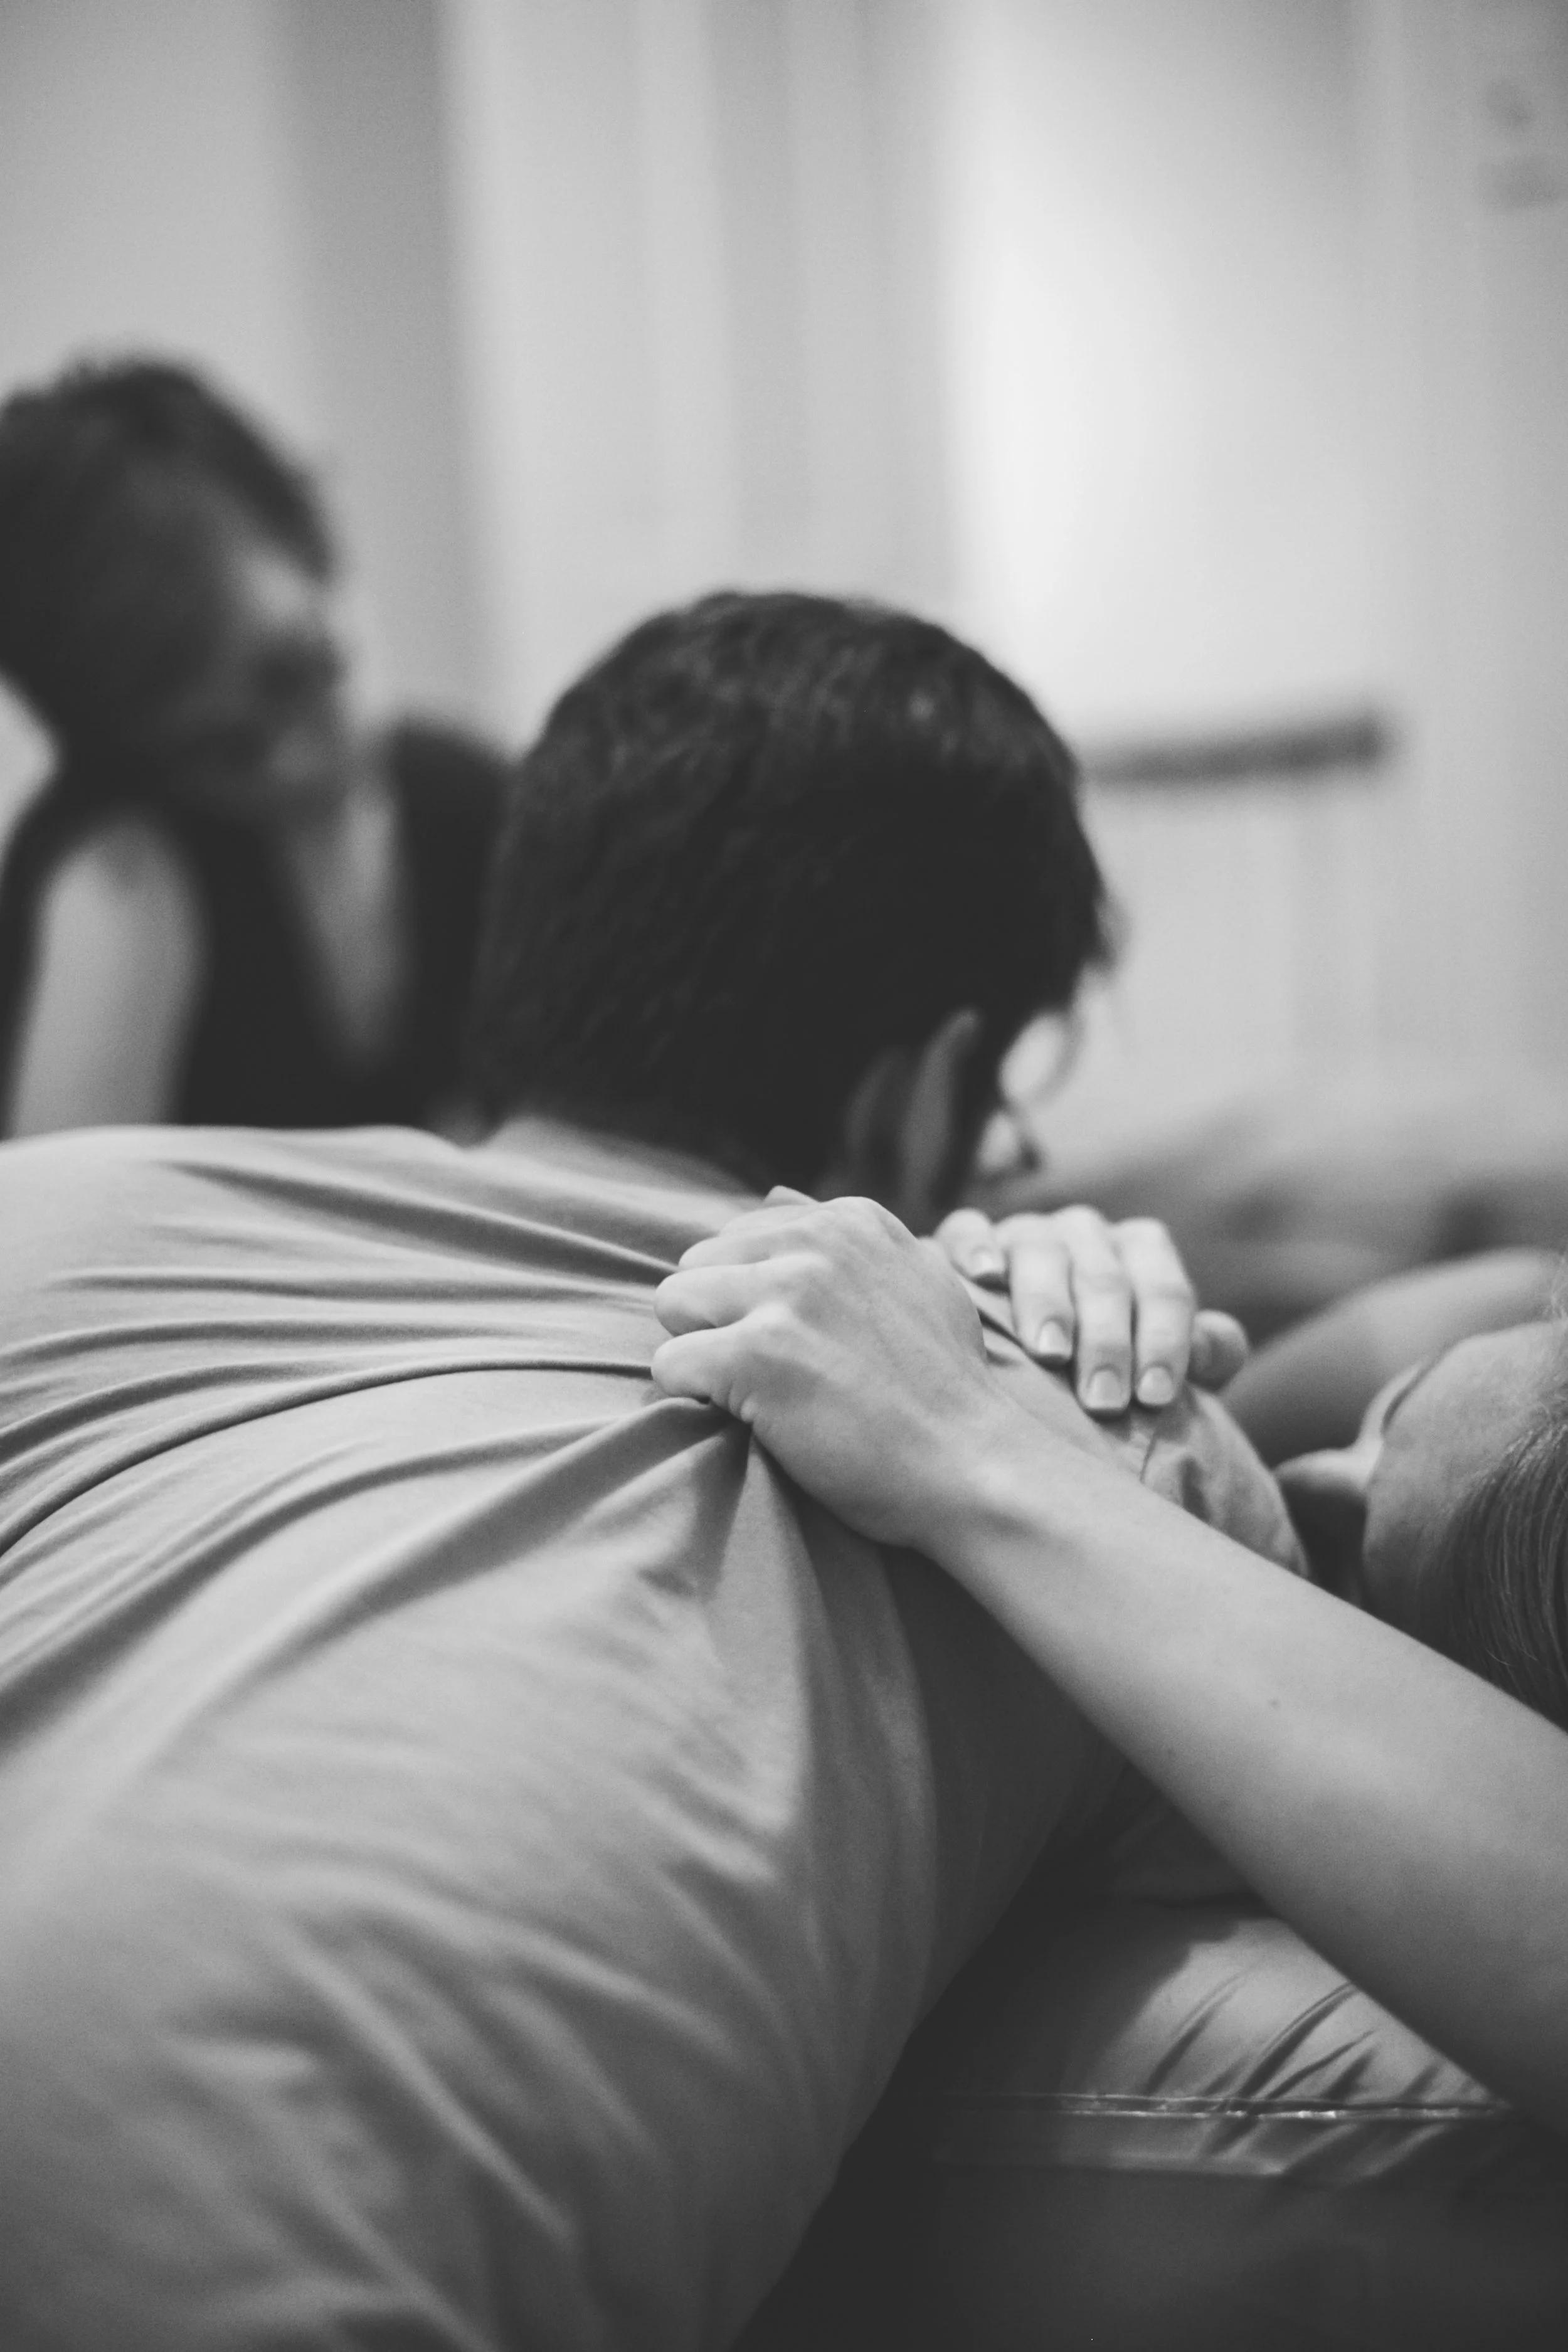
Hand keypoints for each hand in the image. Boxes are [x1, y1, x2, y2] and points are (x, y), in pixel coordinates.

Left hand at [651, 1191, 1041, 1552]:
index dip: (755, 1300)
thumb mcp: (916, 1282)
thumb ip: (848, 1240)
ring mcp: (787, 1294)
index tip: (803, 1344)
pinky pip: (669, 1365)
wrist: (974, 1467)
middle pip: (697, 1265)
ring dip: (700, 1354)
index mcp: (850, 1220)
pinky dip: (692, 1399)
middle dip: (716, 1319)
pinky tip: (747, 1419)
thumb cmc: (943, 1393)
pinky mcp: (757, 1353)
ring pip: (672, 1304)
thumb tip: (775, 1195)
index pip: (741, 1237)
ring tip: (757, 1394)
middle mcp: (818, 1243)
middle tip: (770, 1374)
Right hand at [934, 1204, 1248, 1413]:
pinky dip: (976, 1247)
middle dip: (1107, 1341)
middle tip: (1105, 1401)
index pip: (1165, 1290)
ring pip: (1041, 1252)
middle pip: (1104, 1278)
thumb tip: (1211, 1351)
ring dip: (1048, 1303)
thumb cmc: (1108, 1366)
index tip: (1154, 1397)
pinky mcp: (968, 1238)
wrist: (1030, 1350)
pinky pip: (968, 1229)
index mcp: (1141, 1252)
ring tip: (1051, 1353)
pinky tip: (985, 1278)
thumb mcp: (1161, 1364)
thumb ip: (1204, 1355)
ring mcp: (1027, 1231)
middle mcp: (1087, 1233)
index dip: (1165, 1341)